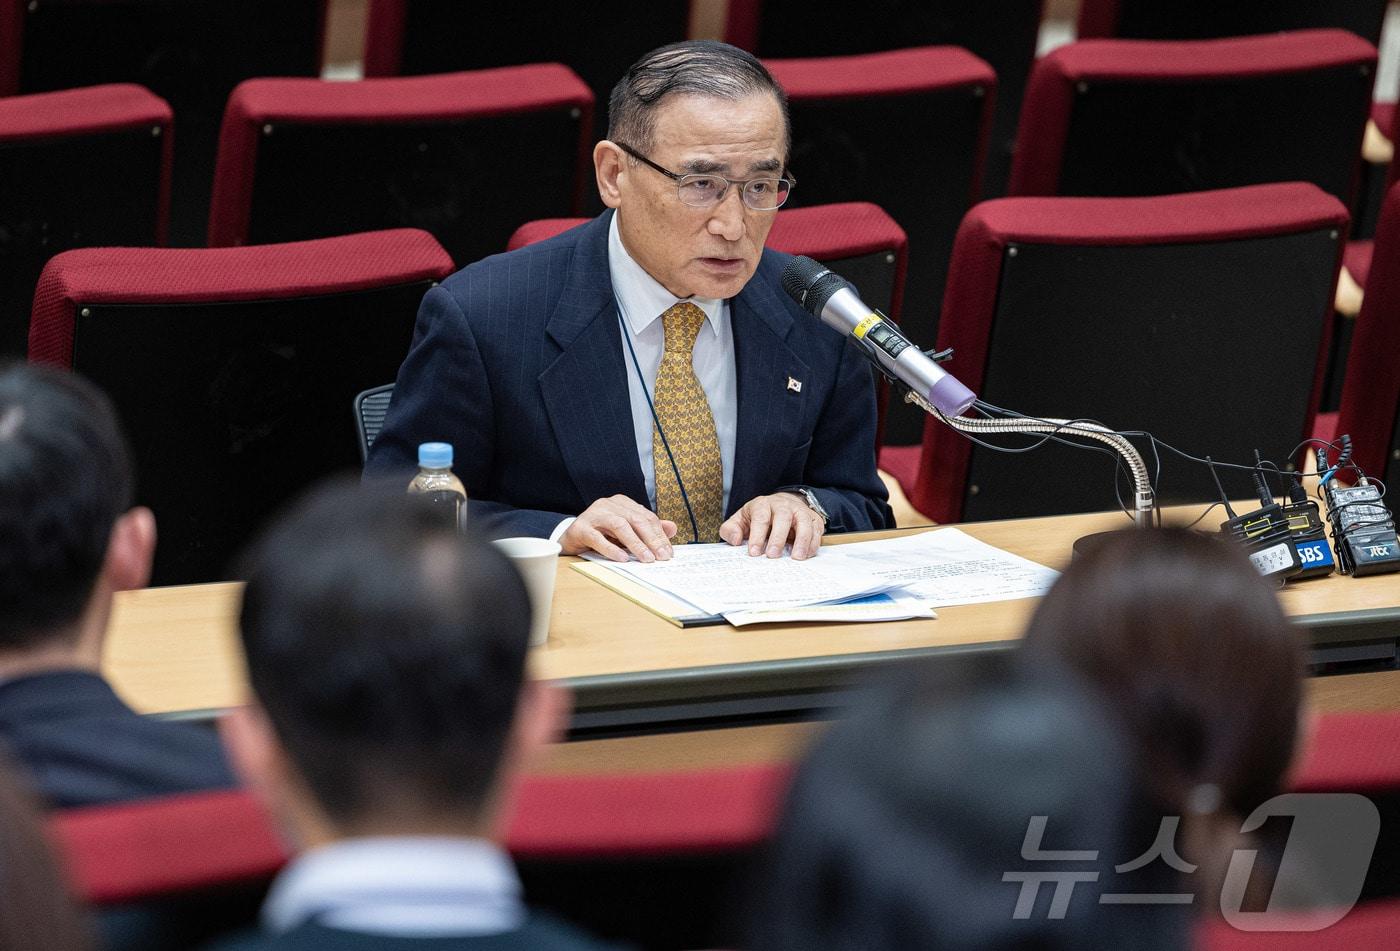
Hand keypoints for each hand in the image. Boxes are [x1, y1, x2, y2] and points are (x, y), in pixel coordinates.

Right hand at [560, 495, 676, 561]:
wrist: (570, 539)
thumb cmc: (601, 535)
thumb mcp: (627, 533)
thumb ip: (648, 529)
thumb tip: (672, 528)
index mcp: (622, 503)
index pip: (646, 517)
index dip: (659, 535)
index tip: (668, 553)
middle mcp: (608, 504)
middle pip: (636, 520)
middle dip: (651, 539)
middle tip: (662, 557)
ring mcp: (593, 514)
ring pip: (619, 526)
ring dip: (635, 544)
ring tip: (646, 559)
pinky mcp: (580, 528)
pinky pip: (597, 538)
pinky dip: (611, 548)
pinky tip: (621, 558)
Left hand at [719, 492, 824, 559]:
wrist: (781, 505)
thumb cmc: (758, 517)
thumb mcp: (740, 520)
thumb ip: (730, 530)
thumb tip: (736, 540)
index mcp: (762, 505)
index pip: (760, 517)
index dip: (757, 535)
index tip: (754, 552)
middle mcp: (783, 505)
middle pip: (783, 517)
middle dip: (778, 537)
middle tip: (773, 555)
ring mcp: (799, 511)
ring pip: (804, 522)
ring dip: (802, 540)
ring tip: (797, 557)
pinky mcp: (813, 519)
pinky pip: (816, 530)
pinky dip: (813, 542)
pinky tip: (806, 554)